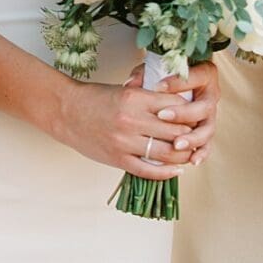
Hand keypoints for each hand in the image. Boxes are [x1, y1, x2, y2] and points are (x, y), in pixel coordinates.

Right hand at [52, 61, 217, 177]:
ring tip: (189, 153)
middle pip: (176, 131)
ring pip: (166, 153)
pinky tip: (176, 170)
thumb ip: (151, 99)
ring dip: (183, 155)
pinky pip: (148, 170)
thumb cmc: (96, 99)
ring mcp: (124, 142)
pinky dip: (166, 173)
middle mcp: (132, 120)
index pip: (177, 107)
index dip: (190, 113)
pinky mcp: (118, 159)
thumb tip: (179, 108)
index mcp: (135, 98)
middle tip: (196, 135)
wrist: (66, 111)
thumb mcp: (126, 90)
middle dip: (190, 134)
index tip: (195, 115)